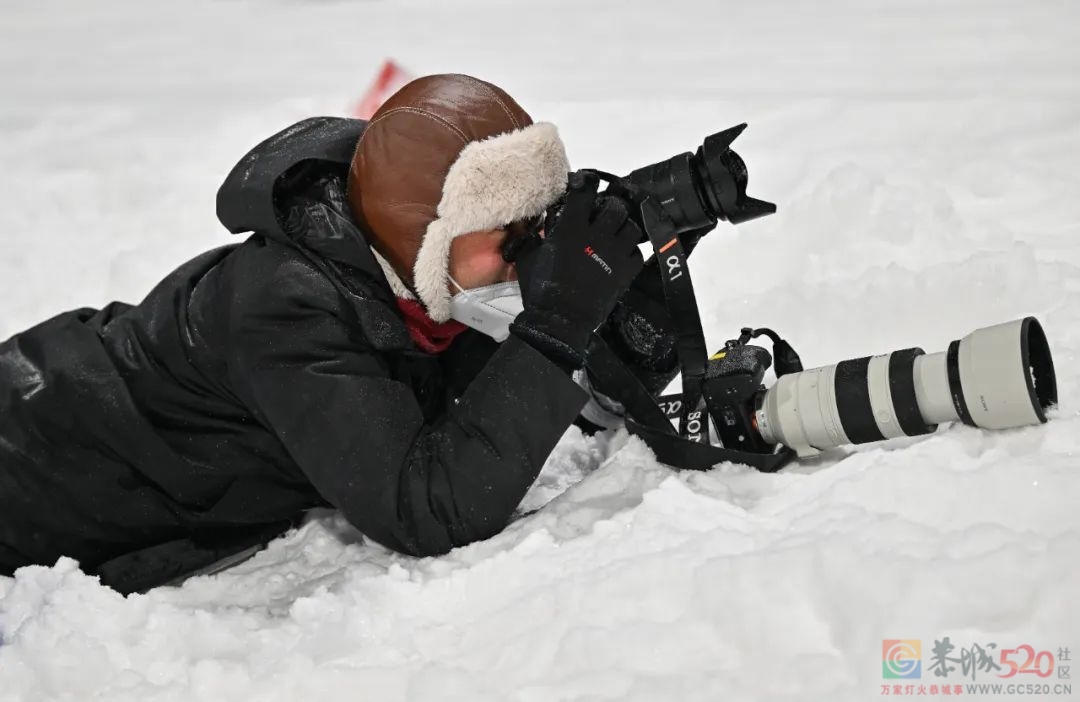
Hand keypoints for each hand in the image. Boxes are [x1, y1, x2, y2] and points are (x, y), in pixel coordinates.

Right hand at [510, 171, 643, 367]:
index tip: (588, 182)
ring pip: (633, 227)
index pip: (586, 191)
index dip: (588, 183)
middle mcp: (597, 236)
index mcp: (571, 228)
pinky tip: (622, 256)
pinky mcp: (625, 272)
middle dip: (612, 206)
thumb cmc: (541, 290)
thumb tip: (533, 231)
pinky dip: (632, 252)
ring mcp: (614, 254)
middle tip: (605, 213)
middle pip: (617, 206)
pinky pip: (638, 254)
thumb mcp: (527, 259)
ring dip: (625, 227)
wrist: (560, 321)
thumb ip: (532, 239)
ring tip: (617, 233)